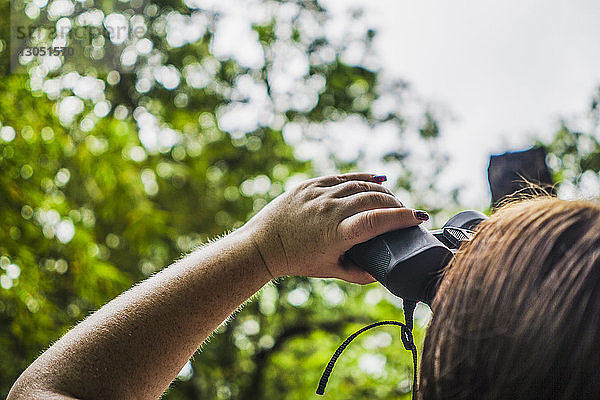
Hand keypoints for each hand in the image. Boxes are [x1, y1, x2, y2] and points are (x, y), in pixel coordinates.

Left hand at [242, 173, 427, 283]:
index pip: (378, 220)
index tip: (420, 218)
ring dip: (382, 192)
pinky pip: (344, 176)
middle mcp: (331, 210)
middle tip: (405, 213)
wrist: (264, 244)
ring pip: (361, 185)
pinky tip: (379, 180)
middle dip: (396, 205)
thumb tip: (382, 273)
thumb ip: (359, 274)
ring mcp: (320, 194)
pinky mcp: (311, 184)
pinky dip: (364, 177)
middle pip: (375, 199)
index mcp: (337, 233)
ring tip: (392, 201)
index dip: (402, 218)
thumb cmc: (297, 260)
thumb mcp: (330, 270)